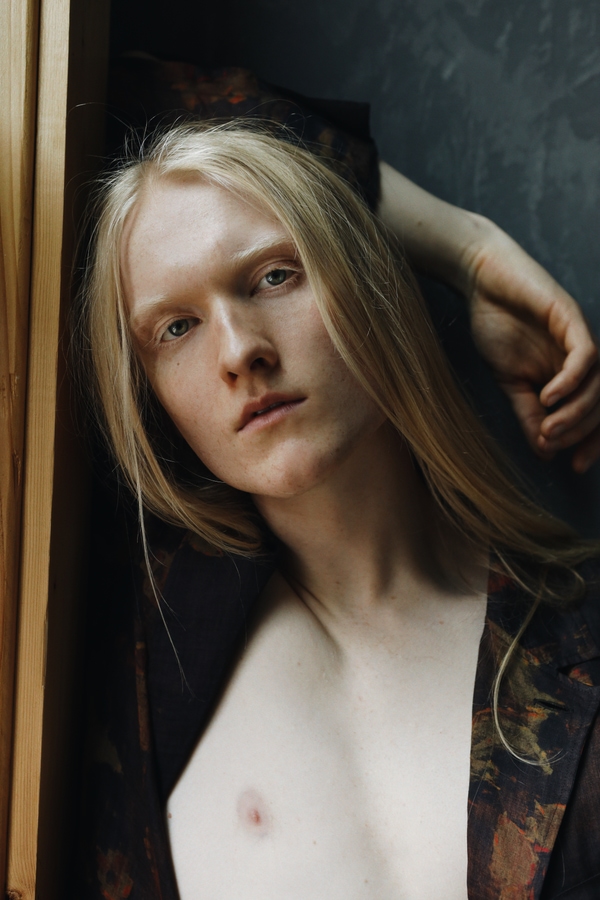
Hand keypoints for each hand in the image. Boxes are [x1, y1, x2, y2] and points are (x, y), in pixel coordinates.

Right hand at [463, 219, 599, 472]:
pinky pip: (585, 356)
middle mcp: (581, 358)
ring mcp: (579, 337)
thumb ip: (527, 413)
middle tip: (557, 446)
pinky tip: (548, 397)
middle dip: (584, 432)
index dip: (592, 441)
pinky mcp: (570, 318)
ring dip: (576, 413)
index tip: (574, 465)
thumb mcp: (509, 380)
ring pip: (598, 384)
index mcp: (570, 374)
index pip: (594, 413)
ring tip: (549, 427)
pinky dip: (571, 381)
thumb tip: (545, 451)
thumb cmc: (496, 324)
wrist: (482, 280)